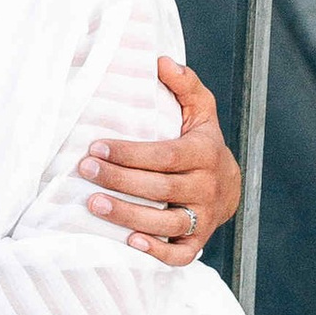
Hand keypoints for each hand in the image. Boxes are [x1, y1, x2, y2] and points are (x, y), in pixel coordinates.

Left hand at [78, 55, 241, 264]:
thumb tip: (161, 60)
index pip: (163, 154)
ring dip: (128, 215)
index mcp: (203, 153)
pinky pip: (179, 254)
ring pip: (166, 222)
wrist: (230, 187)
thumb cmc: (202, 143)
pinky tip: (129, 241)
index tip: (95, 146)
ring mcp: (203, 217)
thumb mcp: (200, 111)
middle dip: (119, 180)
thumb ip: (185, 85)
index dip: (129, 152)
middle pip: (160, 187)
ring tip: (94, 204)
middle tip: (85, 170)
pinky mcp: (197, 241)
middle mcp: (206, 187)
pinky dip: (156, 251)